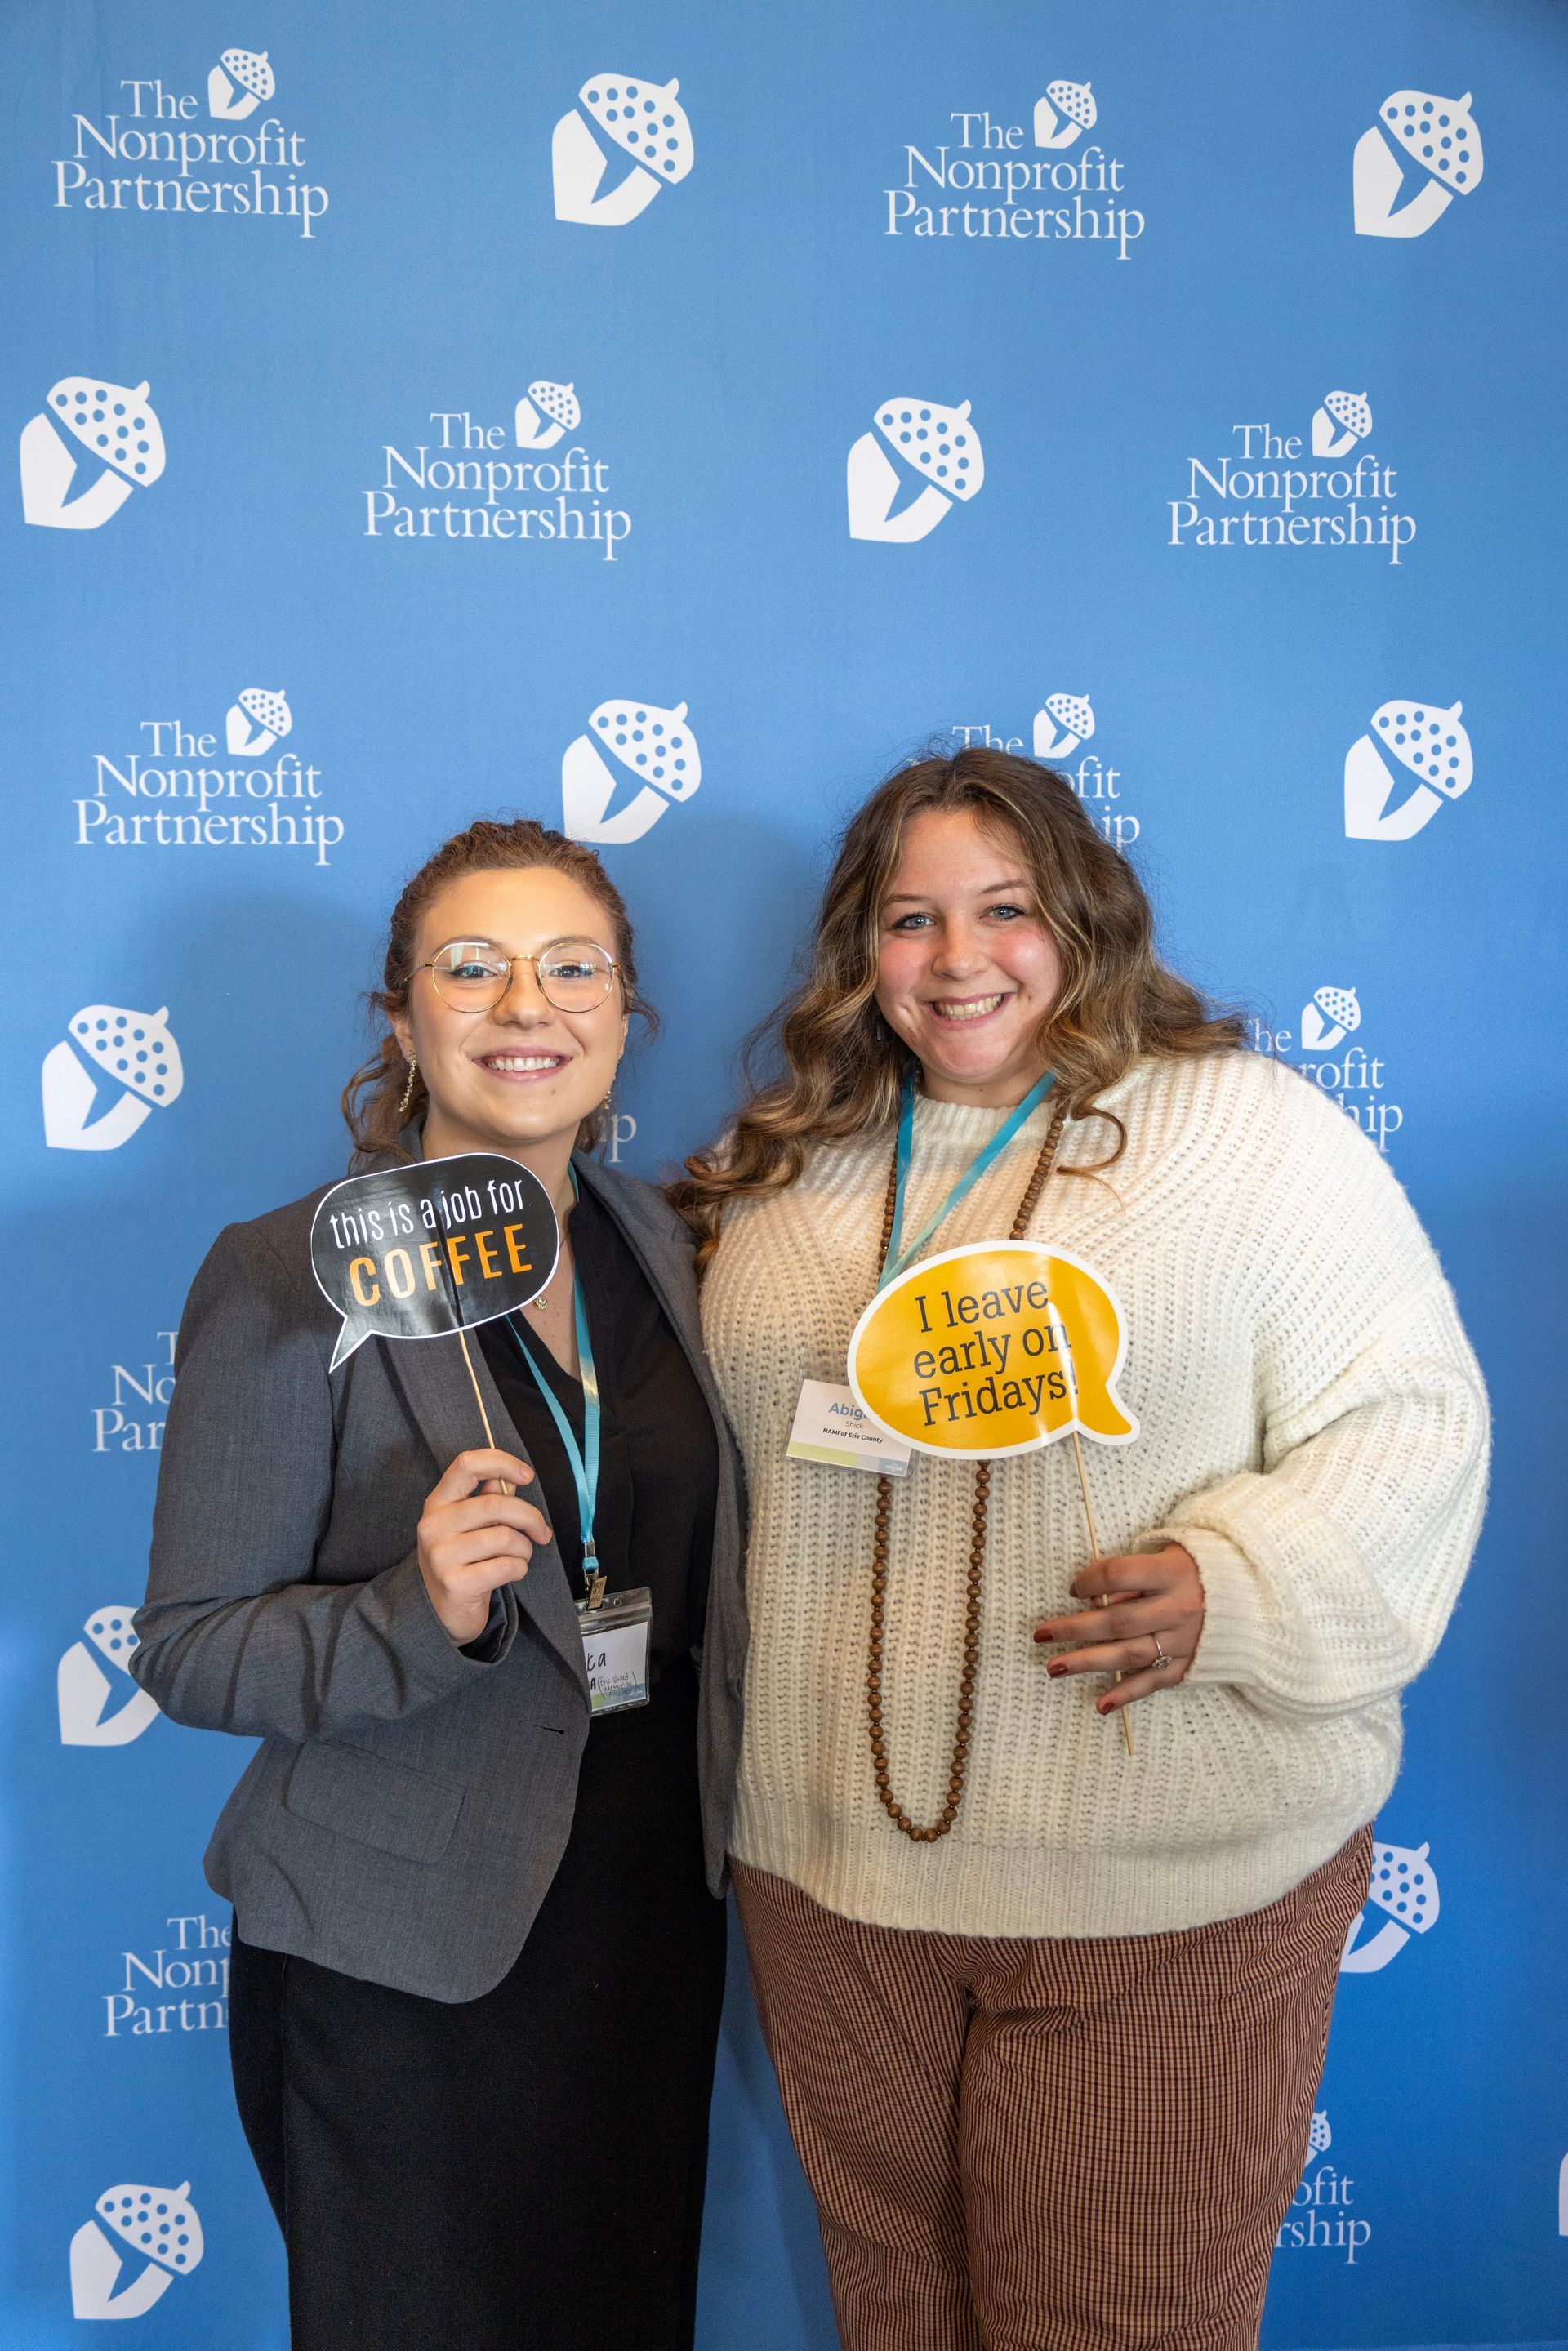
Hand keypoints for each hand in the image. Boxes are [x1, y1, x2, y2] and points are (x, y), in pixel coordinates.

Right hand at [416, 1450, 551, 1644]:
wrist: (440, 1611)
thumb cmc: (461, 1561)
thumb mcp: (468, 1525)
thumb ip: (489, 1499)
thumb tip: (512, 1479)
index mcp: (438, 1502)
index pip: (467, 1464)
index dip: (502, 1462)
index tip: (527, 1475)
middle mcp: (434, 1525)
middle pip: (497, 1504)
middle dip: (531, 1518)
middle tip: (541, 1532)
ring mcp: (441, 1556)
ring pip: (506, 1537)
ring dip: (525, 1549)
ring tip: (519, 1556)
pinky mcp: (456, 1584)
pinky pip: (508, 1566)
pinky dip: (520, 1569)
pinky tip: (510, 1573)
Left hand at [1033, 1544, 1203, 1715]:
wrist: (1252, 1597)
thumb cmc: (1198, 1569)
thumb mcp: (1170, 1555)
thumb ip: (1135, 1573)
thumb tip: (1098, 1597)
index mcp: (1171, 1573)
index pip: (1118, 1575)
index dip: (1089, 1581)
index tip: (1072, 1589)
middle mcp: (1177, 1608)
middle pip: (1116, 1621)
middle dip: (1074, 1629)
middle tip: (1041, 1636)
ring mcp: (1184, 1641)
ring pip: (1128, 1655)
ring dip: (1088, 1662)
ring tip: (1054, 1667)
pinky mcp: (1188, 1665)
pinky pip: (1153, 1682)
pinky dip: (1126, 1695)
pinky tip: (1100, 1704)